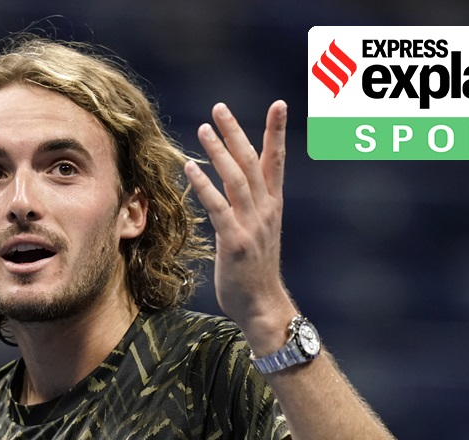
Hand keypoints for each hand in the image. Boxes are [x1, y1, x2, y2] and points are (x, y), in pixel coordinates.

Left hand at [184, 100, 294, 347]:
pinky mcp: (236, 242)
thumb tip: (240, 185)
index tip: (278, 104)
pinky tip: (190, 167)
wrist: (263, 305)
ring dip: (220, 152)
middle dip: (237, 132)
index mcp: (273, 205)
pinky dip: (205, 185)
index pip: (276, 161)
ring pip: (237, 180)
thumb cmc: (256, 269)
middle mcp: (266, 210)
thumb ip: (252, 206)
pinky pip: (219, 208)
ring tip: (204, 129)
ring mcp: (253, 225)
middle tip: (220, 107)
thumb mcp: (259, 231)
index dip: (276, 132)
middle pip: (252, 162)